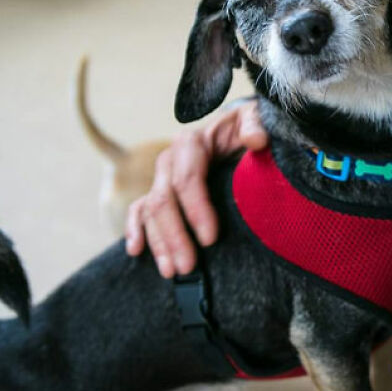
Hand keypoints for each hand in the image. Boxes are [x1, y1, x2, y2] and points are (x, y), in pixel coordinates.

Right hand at [124, 99, 267, 277]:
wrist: (238, 129)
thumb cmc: (247, 127)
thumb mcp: (254, 118)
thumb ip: (254, 125)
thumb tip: (256, 141)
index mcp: (192, 142)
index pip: (187, 179)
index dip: (196, 209)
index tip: (210, 239)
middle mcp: (171, 159)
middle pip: (164, 200)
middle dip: (175, 235)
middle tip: (189, 266)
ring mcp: (162, 177)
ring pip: (151, 211)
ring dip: (159, 242)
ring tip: (171, 271)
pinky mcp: (160, 190)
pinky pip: (140, 210)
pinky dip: (135, 229)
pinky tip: (136, 251)